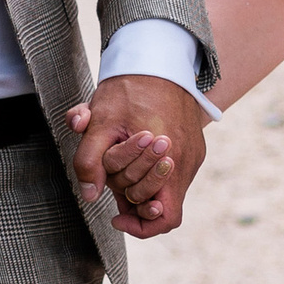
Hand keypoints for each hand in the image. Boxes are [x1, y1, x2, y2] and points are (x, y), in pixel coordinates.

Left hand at [66, 73, 208, 238]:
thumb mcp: (99, 122)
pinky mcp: (193, 146)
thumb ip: (89, 161)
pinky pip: (173, 172)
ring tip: (121, 166)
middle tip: (112, 187)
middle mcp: (187, 161)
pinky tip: (134, 154)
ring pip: (167, 188)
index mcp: (170, 159)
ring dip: (141, 183)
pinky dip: (151, 171)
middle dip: (133, 199)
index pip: (165, 217)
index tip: (117, 216)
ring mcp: (193, 154)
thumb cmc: (129, 88)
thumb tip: (90, 195)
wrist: (159, 58)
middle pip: (161, 205)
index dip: (141, 226)